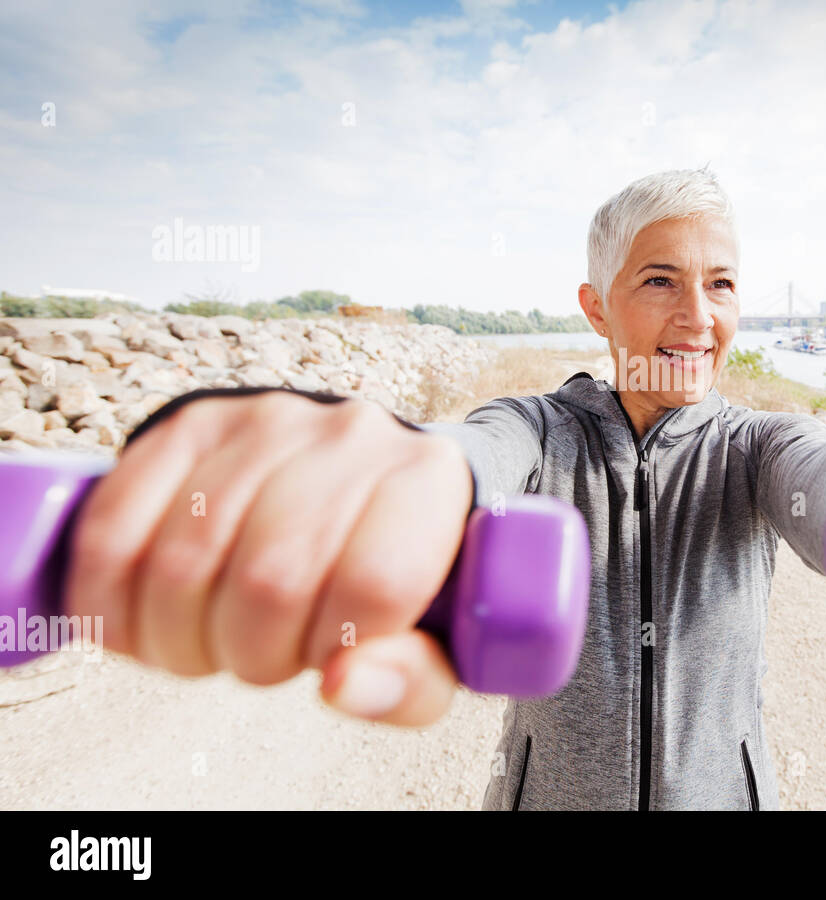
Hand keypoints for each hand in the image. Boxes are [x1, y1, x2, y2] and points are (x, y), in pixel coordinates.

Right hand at [64, 391, 474, 725]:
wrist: (361, 488)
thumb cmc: (401, 579)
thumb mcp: (435, 647)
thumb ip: (410, 681)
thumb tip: (341, 685)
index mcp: (429, 481)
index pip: (374, 584)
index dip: (335, 646)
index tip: (329, 653)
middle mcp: (352, 434)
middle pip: (271, 580)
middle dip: (253, 654)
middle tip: (264, 656)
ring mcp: (266, 420)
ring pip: (185, 563)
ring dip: (182, 639)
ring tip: (213, 640)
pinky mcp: (191, 424)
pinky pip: (115, 529)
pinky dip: (110, 603)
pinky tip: (139, 627)